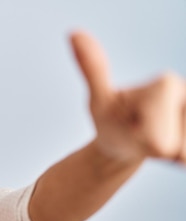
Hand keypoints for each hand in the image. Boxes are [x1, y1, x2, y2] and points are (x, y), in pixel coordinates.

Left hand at [71, 31, 185, 163]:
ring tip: (154, 141)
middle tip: (141, 135)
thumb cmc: (109, 120)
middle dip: (154, 146)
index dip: (145, 131)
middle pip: (176, 144)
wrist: (123, 143)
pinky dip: (175, 159)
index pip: (159, 122)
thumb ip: (93, 70)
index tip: (133, 124)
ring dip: (166, 155)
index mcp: (165, 84)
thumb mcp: (98, 101)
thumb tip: (73, 33)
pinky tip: (168, 148)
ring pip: (184, 153)